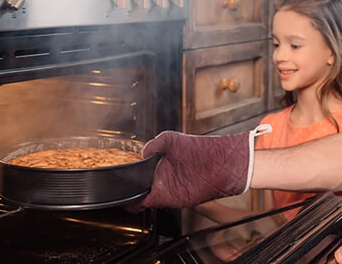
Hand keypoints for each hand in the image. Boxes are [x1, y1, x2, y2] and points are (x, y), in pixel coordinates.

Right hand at [126, 131, 251, 209]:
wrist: (222, 161)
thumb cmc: (202, 148)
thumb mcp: (173, 139)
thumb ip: (156, 143)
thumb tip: (144, 153)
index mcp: (159, 167)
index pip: (138, 176)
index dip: (127, 178)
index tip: (119, 176)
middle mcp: (161, 180)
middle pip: (136, 189)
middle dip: (126, 188)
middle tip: (120, 184)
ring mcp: (167, 190)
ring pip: (141, 198)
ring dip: (132, 196)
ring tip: (128, 187)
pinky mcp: (173, 198)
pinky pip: (152, 203)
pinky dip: (141, 202)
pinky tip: (140, 192)